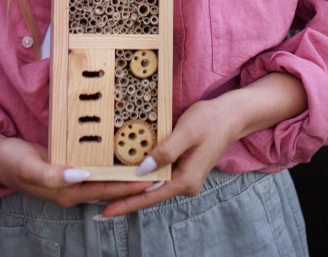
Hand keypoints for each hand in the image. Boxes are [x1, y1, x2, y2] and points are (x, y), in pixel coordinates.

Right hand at [0, 131, 149, 207]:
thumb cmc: (11, 161)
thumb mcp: (30, 167)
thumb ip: (53, 174)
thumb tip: (81, 176)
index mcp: (66, 192)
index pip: (105, 190)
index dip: (128, 186)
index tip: (150, 179)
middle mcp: (71, 188)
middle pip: (109, 187)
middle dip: (133, 182)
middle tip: (158, 171)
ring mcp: (69, 178)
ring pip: (103, 178)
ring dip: (124, 173)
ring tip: (147, 164)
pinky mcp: (67, 167)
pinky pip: (93, 168)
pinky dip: (109, 163)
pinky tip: (119, 155)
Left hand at [97, 72, 306, 218]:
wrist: (231, 116)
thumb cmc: (210, 120)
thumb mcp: (186, 131)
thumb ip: (165, 151)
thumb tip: (141, 170)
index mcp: (185, 180)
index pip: (149, 196)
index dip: (125, 203)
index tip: (104, 211)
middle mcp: (185, 185)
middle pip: (148, 195)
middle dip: (124, 199)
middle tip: (96, 203)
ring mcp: (184, 178)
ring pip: (152, 187)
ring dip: (131, 189)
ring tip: (105, 192)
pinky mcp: (182, 170)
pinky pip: (158, 178)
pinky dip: (142, 179)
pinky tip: (127, 178)